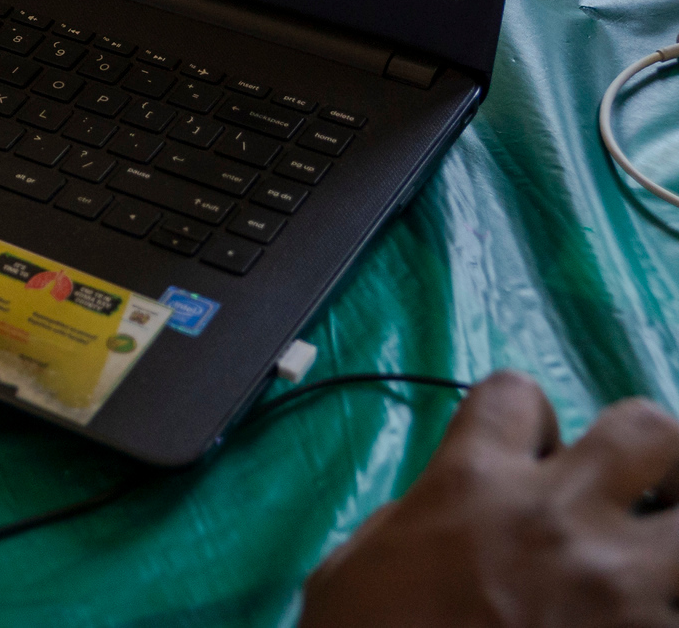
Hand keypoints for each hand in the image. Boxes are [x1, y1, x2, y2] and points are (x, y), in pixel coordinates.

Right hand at [300, 373, 678, 626]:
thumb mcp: (351, 572)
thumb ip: (409, 521)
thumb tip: (440, 514)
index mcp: (471, 485)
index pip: (517, 394)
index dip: (527, 419)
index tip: (528, 454)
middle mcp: (558, 517)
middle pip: (648, 429)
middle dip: (652, 455)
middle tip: (639, 492)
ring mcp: (621, 586)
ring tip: (658, 560)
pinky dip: (669, 613)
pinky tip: (641, 623)